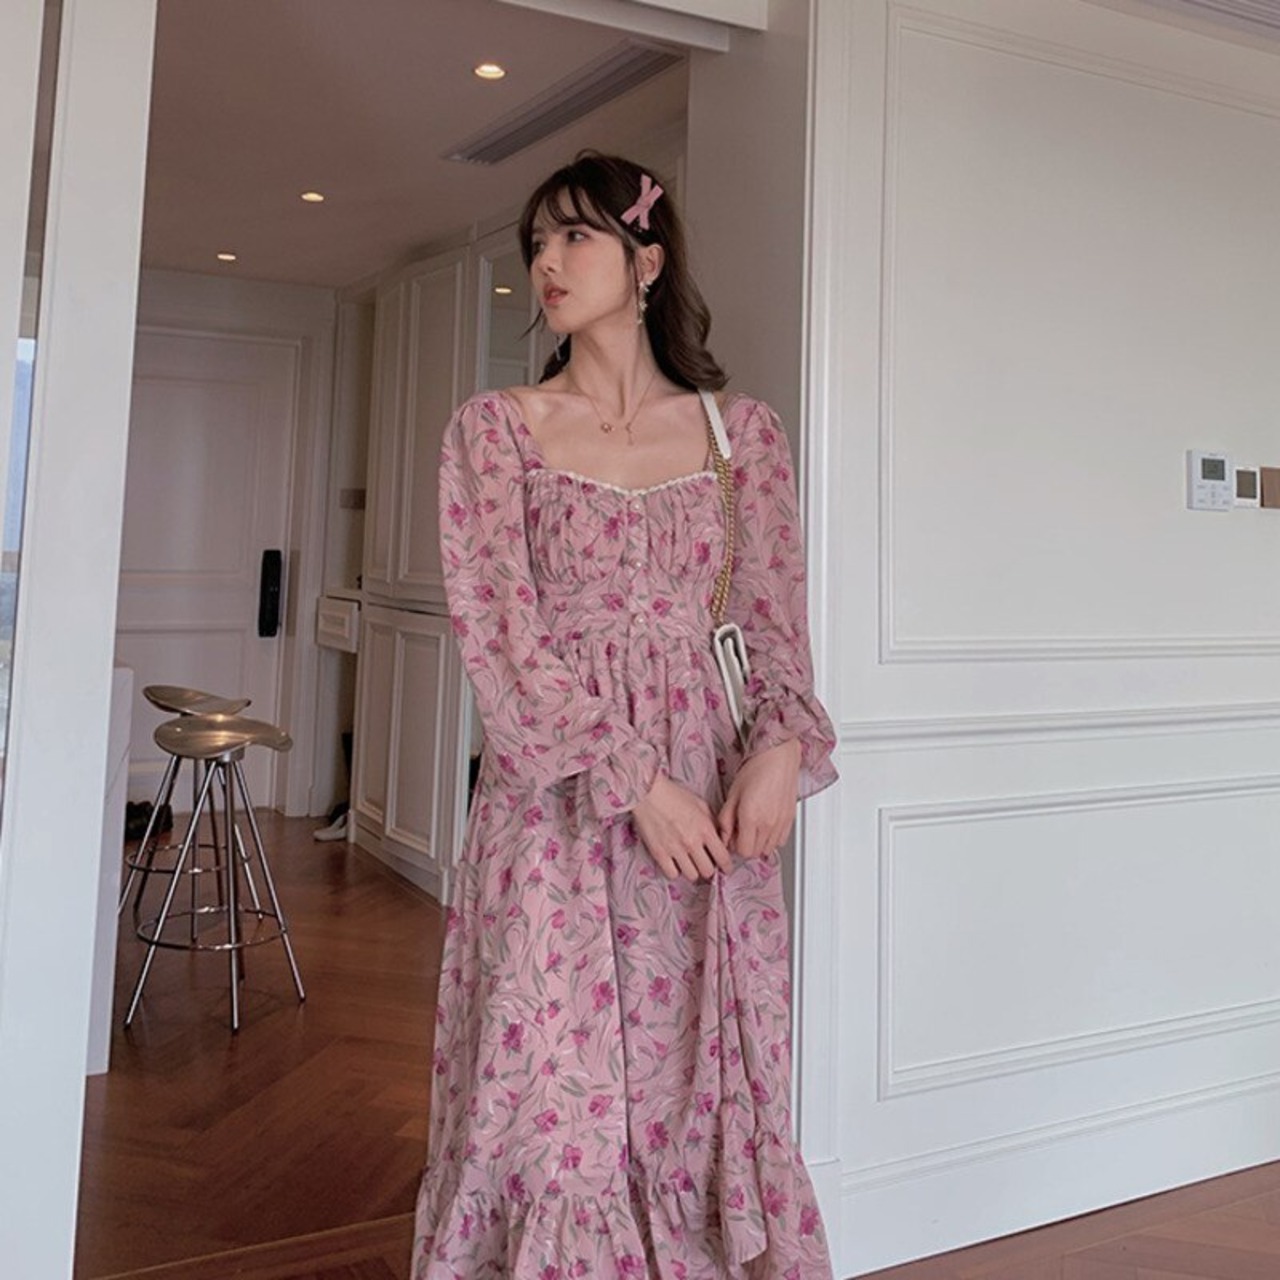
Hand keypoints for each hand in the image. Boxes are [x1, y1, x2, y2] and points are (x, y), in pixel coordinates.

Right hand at [631, 773, 733, 881]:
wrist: (648, 793)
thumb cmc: (674, 795)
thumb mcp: (701, 804)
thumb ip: (712, 823)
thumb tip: (720, 839)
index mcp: (705, 829)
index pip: (723, 858)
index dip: (726, 866)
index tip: (725, 867)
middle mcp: (692, 842)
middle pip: (708, 871)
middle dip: (708, 868)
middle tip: (705, 863)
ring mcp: (675, 849)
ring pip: (691, 876)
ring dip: (692, 870)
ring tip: (689, 863)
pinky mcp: (659, 854)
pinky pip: (672, 874)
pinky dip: (675, 871)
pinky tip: (674, 863)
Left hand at [717, 739, 801, 859]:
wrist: (778, 756)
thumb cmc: (756, 769)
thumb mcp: (732, 793)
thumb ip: (726, 819)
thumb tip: (723, 835)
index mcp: (751, 817)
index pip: (743, 851)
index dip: (734, 846)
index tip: (731, 837)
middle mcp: (768, 824)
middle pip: (756, 852)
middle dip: (745, 846)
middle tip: (740, 831)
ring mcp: (781, 823)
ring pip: (769, 849)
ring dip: (759, 844)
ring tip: (753, 828)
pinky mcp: (790, 819)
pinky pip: (780, 841)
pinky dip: (771, 839)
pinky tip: (765, 826)